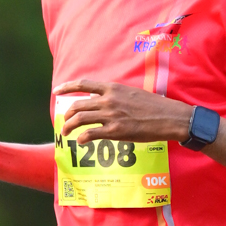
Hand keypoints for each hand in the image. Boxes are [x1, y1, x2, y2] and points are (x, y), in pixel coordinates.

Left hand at [55, 79, 194, 144]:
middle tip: (64, 121)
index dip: (67, 87)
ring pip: (79, 119)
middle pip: (77, 105)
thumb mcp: (131, 93)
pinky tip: (81, 141)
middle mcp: (108, 100)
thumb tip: (98, 100)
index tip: (57, 91)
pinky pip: (91, 134)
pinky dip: (82, 138)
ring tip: (66, 132)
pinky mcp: (115, 131)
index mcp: (112, 88)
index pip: (83, 84)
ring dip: (68, 127)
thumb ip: (114, 95)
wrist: (168, 117)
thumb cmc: (153, 106)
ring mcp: (111, 116)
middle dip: (66, 114)